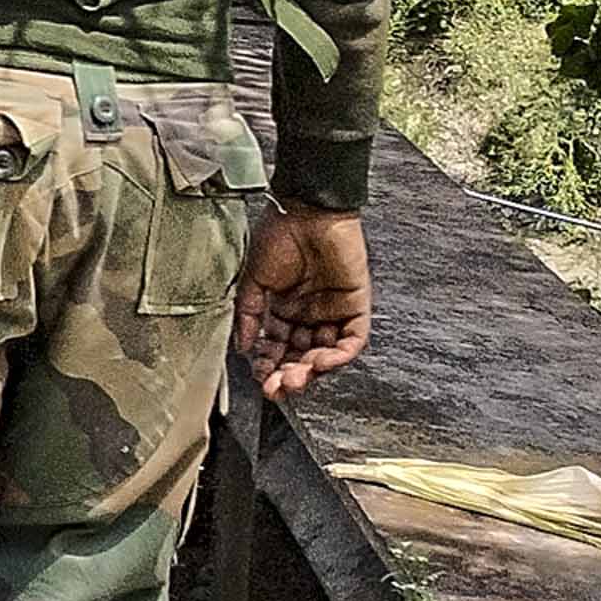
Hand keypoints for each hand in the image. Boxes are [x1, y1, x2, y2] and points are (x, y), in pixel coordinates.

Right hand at [236, 206, 373, 399]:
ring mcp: (333, 312)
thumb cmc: (278, 236)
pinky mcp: (356, 307)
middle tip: (277, 388)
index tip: (260, 380)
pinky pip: (352, 341)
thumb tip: (244, 348)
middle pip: (301, 357)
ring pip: (326, 355)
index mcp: (283, 310)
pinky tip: (320, 363)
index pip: (277, 349)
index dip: (268, 367)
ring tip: (295, 379)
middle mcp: (309, 315)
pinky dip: (338, 356)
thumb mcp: (253, 280)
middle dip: (289, 376)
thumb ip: (249, 315)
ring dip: (311, 371)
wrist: (307, 212)